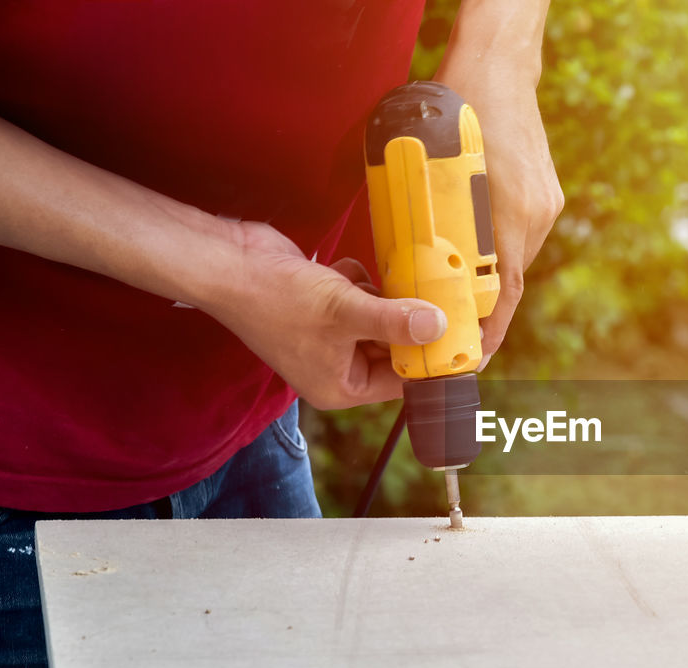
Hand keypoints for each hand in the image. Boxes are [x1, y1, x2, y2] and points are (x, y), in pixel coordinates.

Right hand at [207, 221, 447, 409]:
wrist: (225, 262)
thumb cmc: (273, 297)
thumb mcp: (344, 311)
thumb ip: (393, 321)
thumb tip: (436, 327)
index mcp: (340, 386)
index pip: (403, 380)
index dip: (431, 359)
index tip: (462, 338)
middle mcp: (336, 366)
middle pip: (395, 347)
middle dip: (405, 319)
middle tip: (429, 295)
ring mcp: (329, 336)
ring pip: (381, 318)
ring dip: (379, 297)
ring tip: (359, 285)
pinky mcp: (326, 306)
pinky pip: (362, 297)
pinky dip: (358, 281)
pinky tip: (340, 272)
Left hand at [434, 3, 563, 366]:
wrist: (499, 64)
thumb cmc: (457, 107)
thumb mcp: (427, 164)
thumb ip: (421, 212)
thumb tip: (402, 256)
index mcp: (511, 214)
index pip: (503, 292)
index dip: (489, 331)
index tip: (473, 355)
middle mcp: (535, 214)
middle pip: (509, 279)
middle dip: (482, 308)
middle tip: (453, 329)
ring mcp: (545, 203)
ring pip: (514, 257)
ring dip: (487, 274)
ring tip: (456, 284)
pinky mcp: (546, 192)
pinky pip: (520, 234)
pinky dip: (498, 247)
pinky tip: (474, 244)